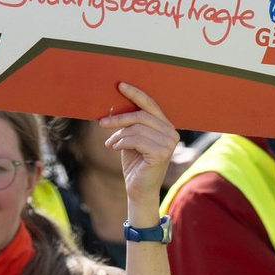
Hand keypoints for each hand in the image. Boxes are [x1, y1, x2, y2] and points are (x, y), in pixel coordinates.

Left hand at [98, 83, 179, 225]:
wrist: (138, 189)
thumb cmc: (134, 163)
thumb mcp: (130, 139)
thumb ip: (129, 124)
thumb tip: (114, 107)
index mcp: (165, 126)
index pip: (150, 105)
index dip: (135, 94)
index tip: (119, 85)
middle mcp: (171, 132)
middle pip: (141, 115)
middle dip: (119, 118)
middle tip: (102, 122)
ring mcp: (169, 143)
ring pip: (136, 128)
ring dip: (119, 135)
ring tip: (110, 143)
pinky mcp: (161, 153)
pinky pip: (136, 140)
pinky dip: (122, 142)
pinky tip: (115, 149)